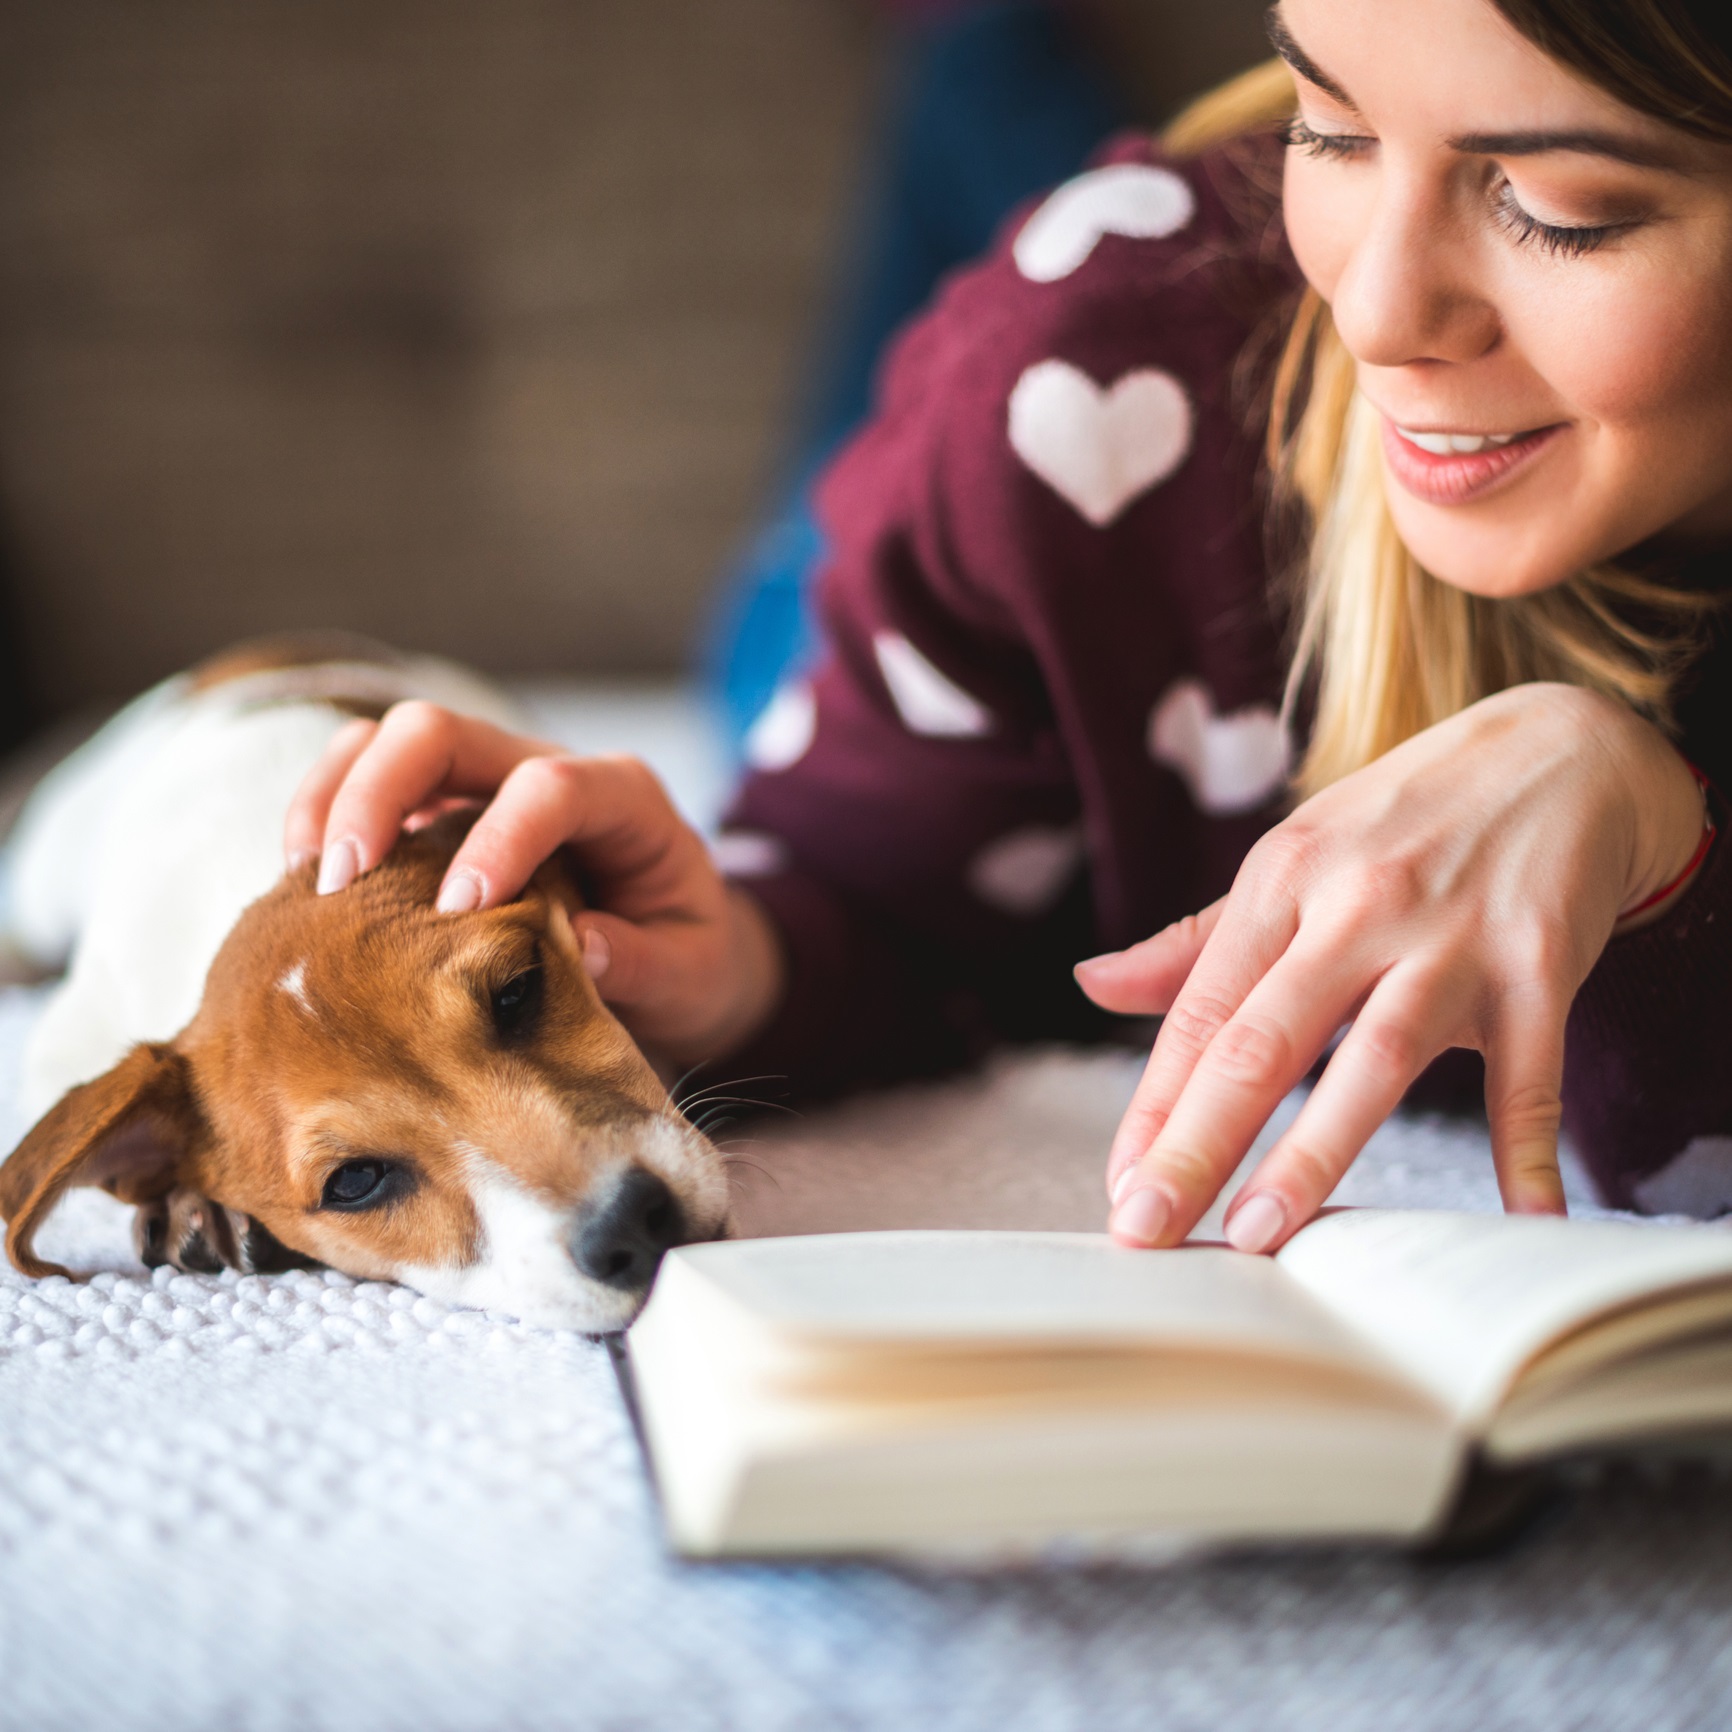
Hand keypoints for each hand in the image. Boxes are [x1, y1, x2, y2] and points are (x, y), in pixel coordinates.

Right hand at [284, 703, 783, 1063]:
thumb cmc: (689, 959)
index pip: (550, 785)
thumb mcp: (693, 976)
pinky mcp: (444, 815)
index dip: (499, 837)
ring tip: (305, 885)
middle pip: (443, 731)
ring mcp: (488, 784)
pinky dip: (324, 821)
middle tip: (339, 885)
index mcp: (624, 799)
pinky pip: (368, 784)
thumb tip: (580, 948)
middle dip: (379, 793)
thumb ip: (646, 964)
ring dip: (334, 797)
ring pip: (390, 741)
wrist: (682, 953)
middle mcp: (547, 770)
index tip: (458, 912)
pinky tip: (303, 891)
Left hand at [1077, 683, 1708, 1253]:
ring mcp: (1450, 939)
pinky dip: (1523, 1153)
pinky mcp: (1540, 966)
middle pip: (1262, 1042)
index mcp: (1280, 882)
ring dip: (1313, 1153)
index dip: (1153, 1106)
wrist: (1559, 753)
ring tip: (1260, 1235)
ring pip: (1373, 1060)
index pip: (1199, 1013)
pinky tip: (1517, 1224)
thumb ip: (1195, 941)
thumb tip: (1092, 984)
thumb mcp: (1290, 856)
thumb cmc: (1402, 820)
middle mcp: (1355, 909)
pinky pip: (1528, 1076)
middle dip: (1198, 1142)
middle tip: (1149, 1230)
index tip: (1119, 1189)